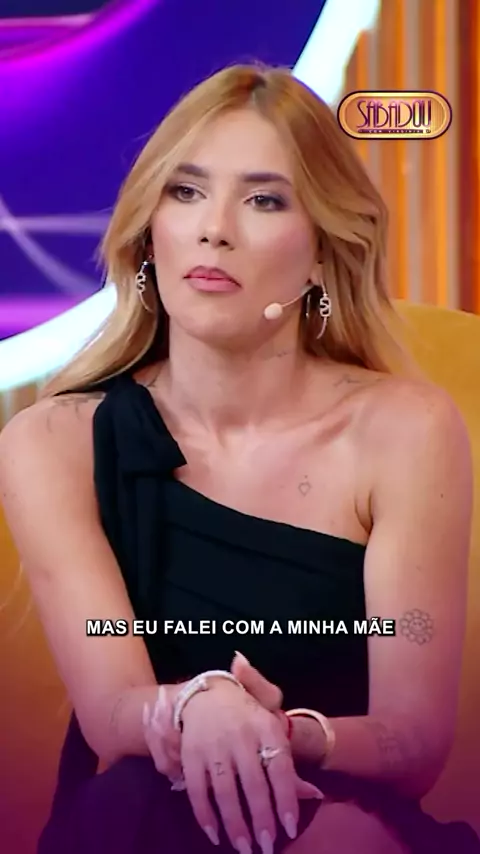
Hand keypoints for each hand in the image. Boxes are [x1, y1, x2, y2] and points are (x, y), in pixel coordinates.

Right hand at [143, 657, 322, 851]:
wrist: (205, 692)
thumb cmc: (246, 715)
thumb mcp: (272, 727)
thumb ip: (290, 762)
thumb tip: (315, 794)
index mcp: (267, 728)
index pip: (281, 768)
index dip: (286, 800)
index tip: (290, 828)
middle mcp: (242, 736)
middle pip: (254, 785)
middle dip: (261, 820)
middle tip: (267, 847)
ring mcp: (215, 745)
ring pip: (225, 792)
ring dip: (235, 824)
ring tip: (244, 848)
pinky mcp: (191, 754)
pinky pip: (197, 789)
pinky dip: (204, 815)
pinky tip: (214, 834)